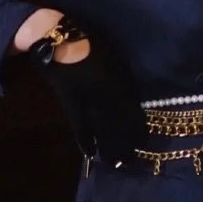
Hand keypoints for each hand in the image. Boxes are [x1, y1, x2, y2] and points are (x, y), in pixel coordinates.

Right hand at [39, 40, 146, 165]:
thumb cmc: (90, 42)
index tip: (142, 142)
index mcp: (119, 81)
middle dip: (125, 143)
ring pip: (102, 128)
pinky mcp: (70, 102)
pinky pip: (79, 125)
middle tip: (130, 162)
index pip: (132, 110)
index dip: (137, 128)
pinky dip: (85, 140)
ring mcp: (87, 100)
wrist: (59, 38)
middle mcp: (106, 94)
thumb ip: (122, 79)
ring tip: (114, 163)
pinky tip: (89, 154)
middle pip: (119, 124)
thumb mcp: (113, 58)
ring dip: (108, 147)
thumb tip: (130, 100)